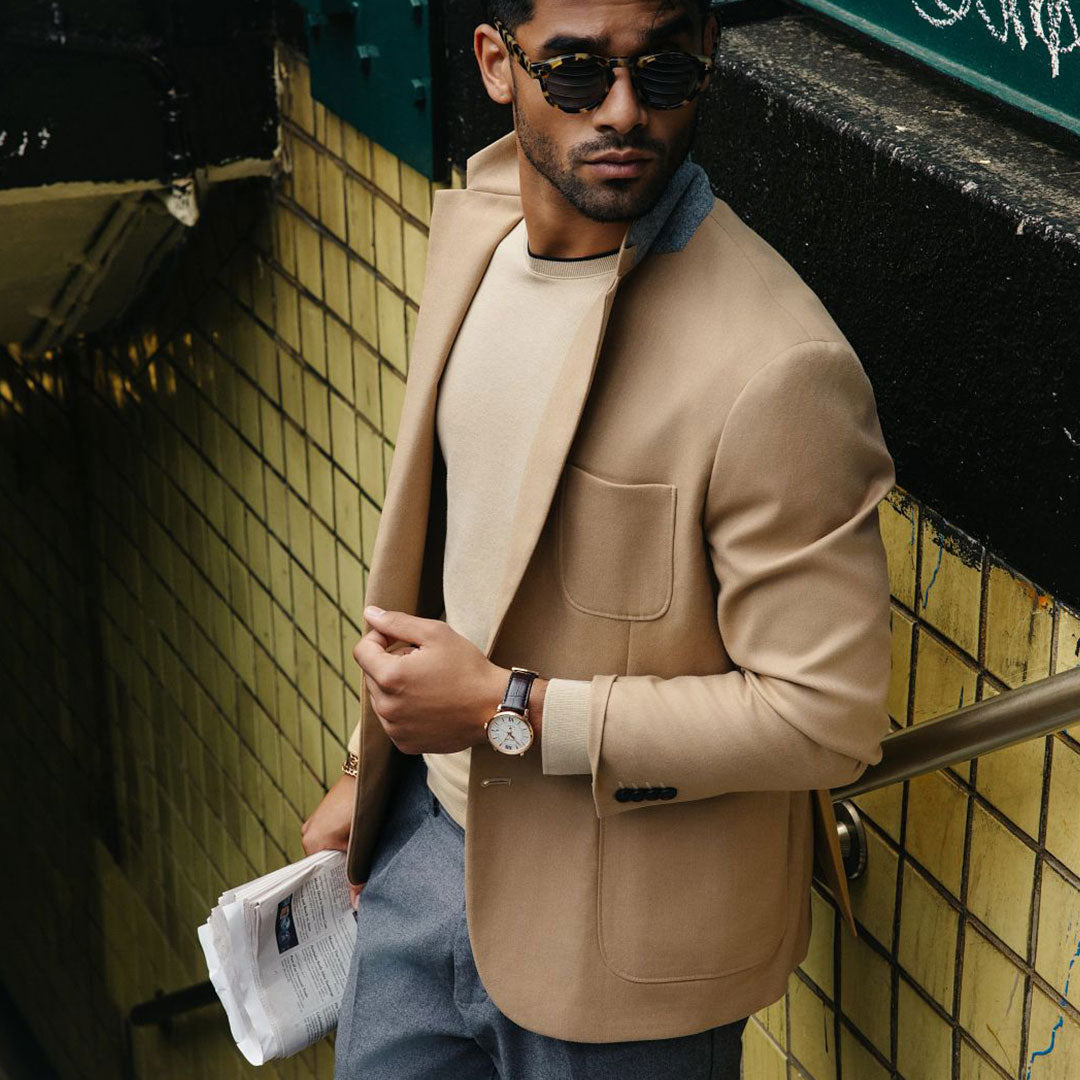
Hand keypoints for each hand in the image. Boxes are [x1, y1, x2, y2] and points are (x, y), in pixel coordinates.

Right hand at [301, 773, 364, 909]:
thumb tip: (356, 903)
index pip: (318, 876)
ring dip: (343, 858)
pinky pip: (331, 838)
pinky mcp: (324, 815)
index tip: (346, 899)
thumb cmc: (362, 808)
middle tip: (356, 887)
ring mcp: (315, 823)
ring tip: (359, 868)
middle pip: (324, 863)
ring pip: (329, 850)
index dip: (333, 887)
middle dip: (339, 873)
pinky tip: (358, 849)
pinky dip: (342, 845)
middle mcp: (308, 833)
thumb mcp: (361, 844)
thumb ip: (356, 873)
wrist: (367, 775)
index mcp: (311, 843)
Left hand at [355, 606, 507, 754]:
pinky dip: (405, 709)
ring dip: (396, 687)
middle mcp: (386, 707)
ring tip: (429, 684)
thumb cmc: (468, 668)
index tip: (402, 640)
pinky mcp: (405, 744)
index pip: (362, 650)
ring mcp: (395, 729)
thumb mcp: (435, 634)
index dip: (380, 638)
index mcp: (389, 677)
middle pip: (372, 674)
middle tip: (424, 662)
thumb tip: (369, 613)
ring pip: (381, 698)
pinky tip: (430, 704)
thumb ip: (397, 622)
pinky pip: (393, 720)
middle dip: (391, 663)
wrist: (495, 707)